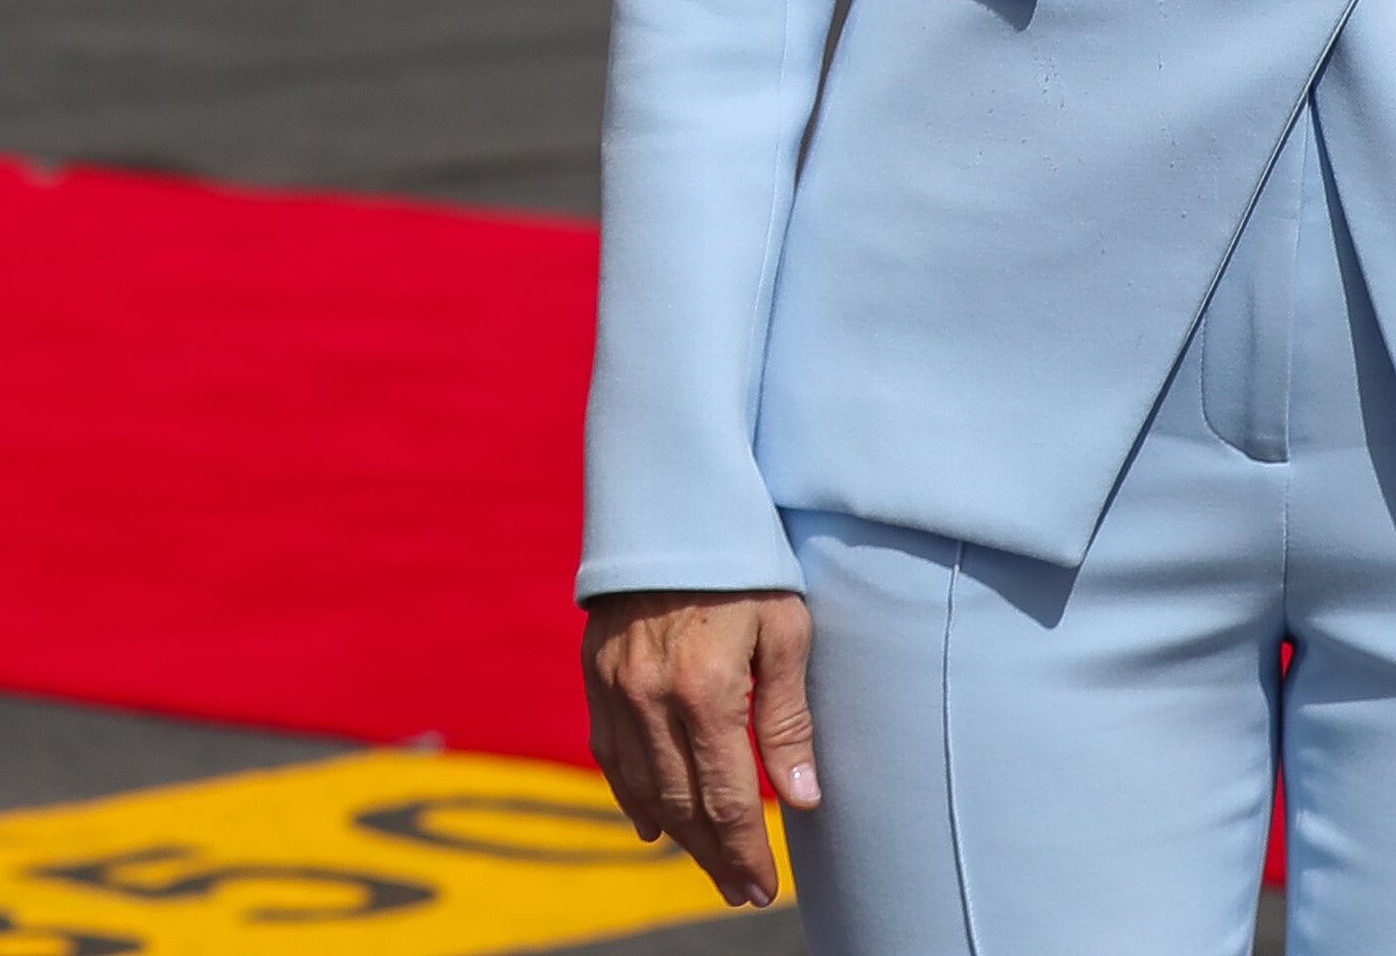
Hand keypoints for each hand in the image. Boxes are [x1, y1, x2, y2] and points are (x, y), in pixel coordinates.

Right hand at [584, 587, 815, 909]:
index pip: (726, 798)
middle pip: (682, 804)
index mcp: (705, 688)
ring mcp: (615, 686)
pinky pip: (608, 752)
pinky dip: (629, 794)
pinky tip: (650, 823)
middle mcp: (651, 696)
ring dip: (675, 836)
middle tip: (740, 891)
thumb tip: (801, 799)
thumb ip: (788, 719)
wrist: (670, 503)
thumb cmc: (744, 562)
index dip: (745, 851)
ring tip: (707, 865)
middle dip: (714, 856)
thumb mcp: (786, 631)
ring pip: (641, 786)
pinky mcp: (595, 672)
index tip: (764, 887)